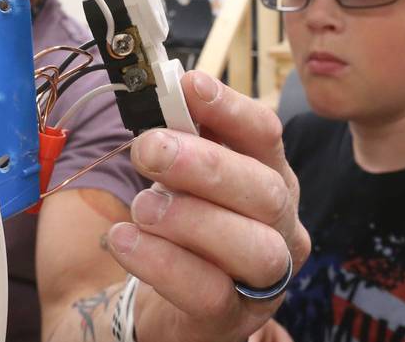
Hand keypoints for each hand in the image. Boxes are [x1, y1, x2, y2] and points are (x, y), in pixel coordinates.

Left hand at [106, 70, 310, 341]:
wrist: (156, 297)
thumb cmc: (176, 221)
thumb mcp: (177, 172)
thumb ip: (179, 135)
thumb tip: (169, 90)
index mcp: (270, 177)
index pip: (266, 135)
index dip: (231, 108)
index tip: (188, 86)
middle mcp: (281, 226)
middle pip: (266, 191)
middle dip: (206, 165)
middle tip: (150, 148)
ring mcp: (265, 279)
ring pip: (253, 246)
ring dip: (190, 218)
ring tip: (140, 206)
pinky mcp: (233, 320)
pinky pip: (209, 292)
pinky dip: (162, 262)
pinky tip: (124, 239)